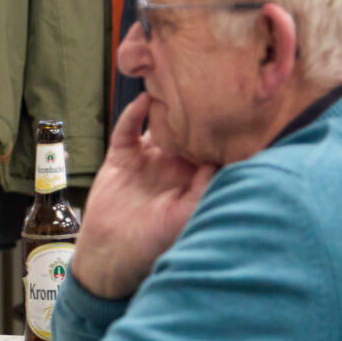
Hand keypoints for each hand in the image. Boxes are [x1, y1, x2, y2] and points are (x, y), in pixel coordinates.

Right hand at [71, 93, 216, 298]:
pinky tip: (144, 100)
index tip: (232, 107)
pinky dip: (134, 113)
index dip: (220, 131)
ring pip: (159, 125)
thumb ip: (204, 189)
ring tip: (176, 84)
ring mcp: (146, 161)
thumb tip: (225, 159)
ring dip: (166, 108)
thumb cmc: (150, 245)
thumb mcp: (185, 217)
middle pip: (187, 131)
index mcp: (192, 182)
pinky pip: (127, 129)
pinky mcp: (120, 158)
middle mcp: (172, 168)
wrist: (109, 256)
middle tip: (207, 84)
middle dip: (195, 111)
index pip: (212, 149)